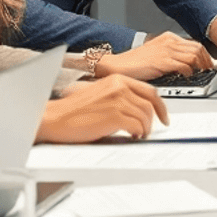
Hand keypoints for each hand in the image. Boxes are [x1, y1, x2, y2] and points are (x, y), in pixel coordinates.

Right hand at [36, 75, 166, 142]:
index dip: (160, 105)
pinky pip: (137, 126)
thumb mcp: (99, 94)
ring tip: (138, 135)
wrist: (54, 118)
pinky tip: (132, 136)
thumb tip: (136, 109)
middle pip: (151, 102)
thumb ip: (118, 96)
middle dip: (156, 118)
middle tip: (153, 128)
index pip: (149, 90)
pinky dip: (138, 133)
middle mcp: (119, 87)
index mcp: (116, 79)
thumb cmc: (72, 110)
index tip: (162, 115)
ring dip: (145, 128)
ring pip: (145, 116)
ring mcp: (117, 101)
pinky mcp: (114, 116)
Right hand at [96, 32, 214, 80]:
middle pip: (198, 48)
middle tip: (208, 71)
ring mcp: (166, 50)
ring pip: (194, 55)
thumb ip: (172, 56)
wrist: (117, 66)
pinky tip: (187, 76)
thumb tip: (188, 64)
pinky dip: (189, 71)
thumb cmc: (135, 64)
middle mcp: (169, 41)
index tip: (208, 64)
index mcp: (168, 38)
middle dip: (206, 60)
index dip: (205, 55)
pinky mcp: (162, 61)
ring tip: (201, 74)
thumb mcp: (157, 54)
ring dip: (200, 66)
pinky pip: (184, 65)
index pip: (194, 43)